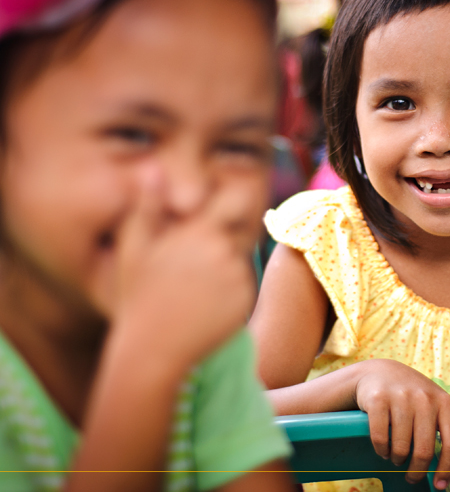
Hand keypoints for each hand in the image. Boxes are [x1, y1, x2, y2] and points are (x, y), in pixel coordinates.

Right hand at [107, 166, 256, 372]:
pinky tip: (203, 300)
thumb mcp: (134, 248)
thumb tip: (153, 168)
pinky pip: (243, 282)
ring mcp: (239, 278)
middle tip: (197, 253)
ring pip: (242, 255)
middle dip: (227, 232)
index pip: (236, 197)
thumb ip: (146, 206)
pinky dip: (230, 285)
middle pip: (242, 227)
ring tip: (194, 282)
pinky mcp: (246, 301)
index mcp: (201, 233)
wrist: (154, 350)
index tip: (220, 203)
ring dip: (227, 260)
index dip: (232, 197)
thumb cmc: (138, 296)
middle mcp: (226, 252)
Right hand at [354, 359, 449, 489]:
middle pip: (424, 450)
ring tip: (396, 458)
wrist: (381, 371)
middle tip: (412, 476)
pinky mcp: (378, 399)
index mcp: (444, 402)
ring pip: (401, 447)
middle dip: (417, 471)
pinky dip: (382, 450)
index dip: (447, 469)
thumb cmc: (414, 394)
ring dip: (397, 460)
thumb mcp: (438, 407)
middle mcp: (425, 398)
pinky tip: (384, 449)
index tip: (439, 485)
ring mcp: (400, 397)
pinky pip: (381, 438)